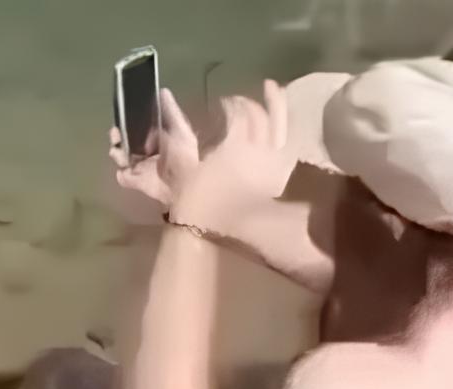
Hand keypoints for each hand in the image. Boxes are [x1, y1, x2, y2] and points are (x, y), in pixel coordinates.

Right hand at [108, 88, 200, 209]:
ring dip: (118, 152)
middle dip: (118, 135)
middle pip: (125, 141)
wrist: (183, 184)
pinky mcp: (134, 181)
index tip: (124, 114)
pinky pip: (121, 176)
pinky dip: (122, 173)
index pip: (139, 128)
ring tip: (120, 150)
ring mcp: (139, 168)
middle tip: (116, 132)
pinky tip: (126, 167)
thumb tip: (163, 91)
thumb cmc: (185, 155)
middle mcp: (147, 153)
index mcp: (157, 140)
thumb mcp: (180, 129)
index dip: (130, 121)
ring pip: (120, 157)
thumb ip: (171, 111)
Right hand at [172, 80, 293, 230]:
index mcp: (233, 142)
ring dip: (276, 104)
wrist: (228, 235)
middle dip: (248, 103)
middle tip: (237, 103)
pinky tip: (281, 127)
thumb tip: (165, 106)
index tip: (220, 104)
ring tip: (272, 89)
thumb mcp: (183, 172)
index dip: (229, 104)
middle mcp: (257, 145)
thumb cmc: (201, 205)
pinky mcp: (281, 174)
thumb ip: (176, 141)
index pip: (235, 112)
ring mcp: (273, 159)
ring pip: (279, 124)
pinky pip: (287, 145)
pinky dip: (285, 131)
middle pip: (258, 114)